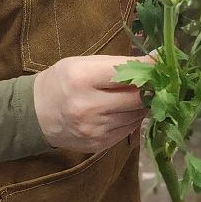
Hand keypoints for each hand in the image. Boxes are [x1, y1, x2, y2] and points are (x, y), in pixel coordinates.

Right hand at [32, 54, 150, 151]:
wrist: (37, 114)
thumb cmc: (63, 81)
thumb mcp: (84, 63)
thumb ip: (119, 63)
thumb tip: (157, 57)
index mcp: (82, 79)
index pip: (126, 73)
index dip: (149, 67)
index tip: (163, 61)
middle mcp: (88, 106)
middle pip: (137, 98)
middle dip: (150, 88)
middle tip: (157, 79)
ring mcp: (94, 129)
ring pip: (137, 115)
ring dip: (143, 104)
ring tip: (137, 94)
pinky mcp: (100, 144)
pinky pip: (129, 129)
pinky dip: (132, 118)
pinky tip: (124, 109)